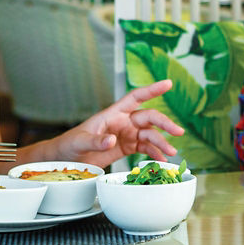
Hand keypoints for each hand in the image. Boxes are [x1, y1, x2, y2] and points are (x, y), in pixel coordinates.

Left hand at [52, 80, 185, 167]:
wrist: (66, 159)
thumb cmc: (69, 144)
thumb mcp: (80, 142)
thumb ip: (96, 141)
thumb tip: (112, 140)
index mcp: (113, 114)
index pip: (136, 97)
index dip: (152, 90)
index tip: (168, 84)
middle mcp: (123, 122)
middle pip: (149, 118)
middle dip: (165, 124)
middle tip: (178, 132)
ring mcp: (126, 135)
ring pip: (150, 135)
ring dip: (162, 143)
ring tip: (171, 153)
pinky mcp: (126, 148)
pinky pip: (145, 149)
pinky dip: (154, 154)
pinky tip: (162, 160)